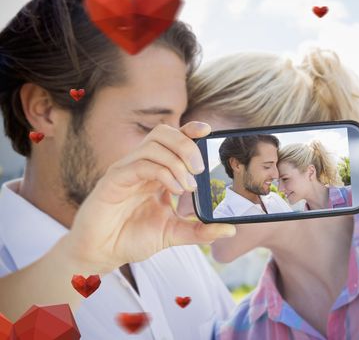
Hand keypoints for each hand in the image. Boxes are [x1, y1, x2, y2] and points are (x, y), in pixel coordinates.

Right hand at [63, 121, 235, 273]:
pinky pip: (140, 164)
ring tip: (188, 186)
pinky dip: (163, 173)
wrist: (102, 254)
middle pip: (164, 133)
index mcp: (156, 171)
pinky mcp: (114, 180)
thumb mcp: (174, 233)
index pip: (173, 139)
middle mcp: (141, 165)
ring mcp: (126, 170)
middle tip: (200, 169)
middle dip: (187, 145)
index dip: (190, 130)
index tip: (208, 131)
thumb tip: (230, 229)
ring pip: (153, 145)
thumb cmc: (132, 238)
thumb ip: (200, 230)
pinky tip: (175, 190)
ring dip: (177, 161)